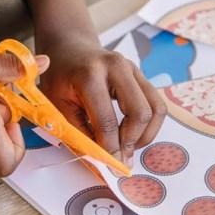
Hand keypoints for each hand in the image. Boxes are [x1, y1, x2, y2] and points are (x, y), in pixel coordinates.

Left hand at [38, 39, 165, 166]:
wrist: (70, 47)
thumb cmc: (59, 77)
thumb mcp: (58, 105)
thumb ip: (79, 133)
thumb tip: (101, 163)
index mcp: (90, 75)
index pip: (107, 121)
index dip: (111, 149)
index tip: (111, 167)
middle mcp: (117, 67)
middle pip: (140, 113)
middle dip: (132, 142)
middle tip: (120, 157)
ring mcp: (133, 68)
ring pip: (156, 109)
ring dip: (145, 134)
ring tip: (126, 145)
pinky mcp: (142, 75)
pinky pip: (156, 104)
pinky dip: (148, 125)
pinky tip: (131, 133)